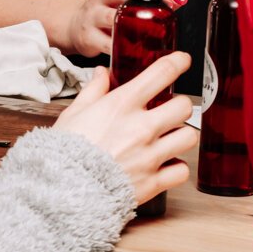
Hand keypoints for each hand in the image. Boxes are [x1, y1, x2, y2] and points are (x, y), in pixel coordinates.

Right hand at [52, 52, 198, 206]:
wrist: (63, 190)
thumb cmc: (66, 151)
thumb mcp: (75, 113)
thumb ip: (93, 91)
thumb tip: (102, 73)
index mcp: (122, 105)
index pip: (162, 73)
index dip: (179, 62)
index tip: (183, 61)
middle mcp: (141, 127)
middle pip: (184, 106)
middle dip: (180, 105)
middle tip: (171, 110)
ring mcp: (150, 155)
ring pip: (189, 137)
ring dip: (181, 136)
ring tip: (170, 138)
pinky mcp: (153, 182)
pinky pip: (182, 171)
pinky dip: (176, 168)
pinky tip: (166, 164)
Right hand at [62, 0, 187, 58]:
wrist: (75, 25)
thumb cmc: (105, 8)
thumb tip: (178, 0)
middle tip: (162, 12)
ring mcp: (93, 15)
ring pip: (111, 18)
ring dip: (131, 27)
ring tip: (151, 36)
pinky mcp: (89, 36)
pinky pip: (107, 44)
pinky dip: (121, 49)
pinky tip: (134, 54)